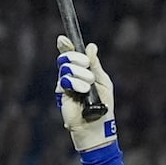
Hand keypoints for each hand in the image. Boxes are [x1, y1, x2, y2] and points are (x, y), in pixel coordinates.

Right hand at [54, 37, 114, 151]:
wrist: (98, 125)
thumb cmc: (103, 105)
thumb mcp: (103, 81)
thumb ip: (95, 65)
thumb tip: (91, 46)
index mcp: (82, 71)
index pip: (71, 55)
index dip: (65, 46)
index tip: (62, 39)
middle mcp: (72, 76)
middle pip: (65, 58)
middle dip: (76, 58)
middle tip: (87, 65)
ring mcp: (66, 85)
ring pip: (65, 68)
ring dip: (79, 73)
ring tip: (89, 84)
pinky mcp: (61, 95)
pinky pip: (64, 81)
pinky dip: (75, 83)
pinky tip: (82, 90)